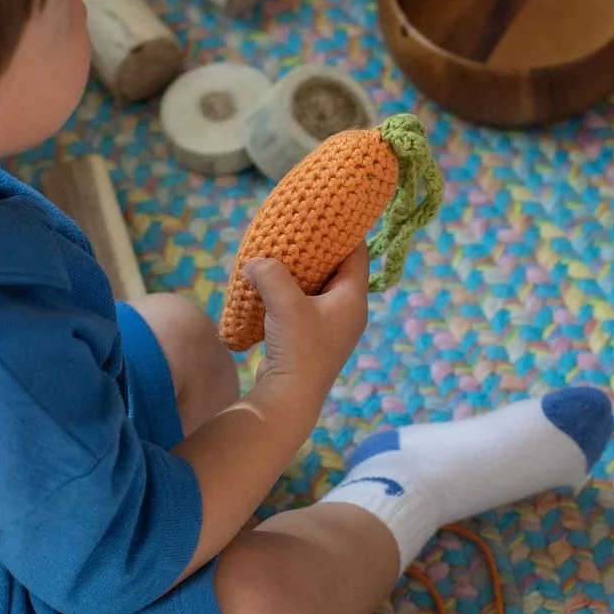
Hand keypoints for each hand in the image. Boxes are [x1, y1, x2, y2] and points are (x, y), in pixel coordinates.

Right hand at [244, 243, 368, 416]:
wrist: (289, 398)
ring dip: (299, 273)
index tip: (324, 215)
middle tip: (295, 232)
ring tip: (277, 255)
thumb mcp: (285, 304)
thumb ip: (271, 274)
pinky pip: (305, 305)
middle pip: (337, 268)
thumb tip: (254, 261)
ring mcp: (331, 326)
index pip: (358, 253)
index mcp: (354, 299)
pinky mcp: (313, 338)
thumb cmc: (298, 349)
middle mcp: (348, 312)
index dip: (343, 231)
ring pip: (318, 287)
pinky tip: (269, 285)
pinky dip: (290, 292)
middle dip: (315, 250)